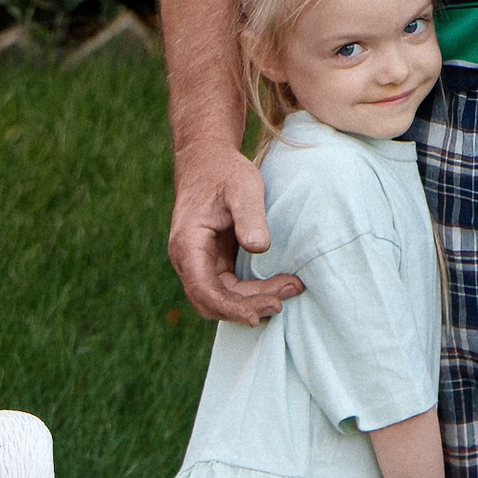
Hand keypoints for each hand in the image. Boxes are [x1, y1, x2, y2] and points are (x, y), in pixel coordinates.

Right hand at [166, 143, 291, 326]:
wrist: (209, 160)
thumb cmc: (224, 172)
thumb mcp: (242, 187)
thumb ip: (250, 216)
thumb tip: (260, 247)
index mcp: (187, 244)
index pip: (202, 289)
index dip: (228, 308)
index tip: (255, 316)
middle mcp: (188, 259)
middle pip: (213, 300)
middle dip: (248, 306)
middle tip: (284, 300)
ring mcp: (199, 262)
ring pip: (222, 296)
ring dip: (253, 300)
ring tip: (290, 290)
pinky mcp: (213, 261)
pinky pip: (229, 287)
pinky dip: (252, 292)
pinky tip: (278, 287)